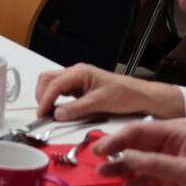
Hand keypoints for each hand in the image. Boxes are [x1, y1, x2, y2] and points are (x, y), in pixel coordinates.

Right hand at [35, 64, 183, 121]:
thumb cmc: (126, 94)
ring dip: (48, 97)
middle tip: (43, 113)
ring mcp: (78, 80)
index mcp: (80, 72)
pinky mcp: (81, 88)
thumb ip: (77, 108)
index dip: (45, 99)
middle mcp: (76, 73)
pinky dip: (56, 100)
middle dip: (42, 96)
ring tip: (50, 112)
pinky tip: (59, 109)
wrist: (143, 97)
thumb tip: (57, 114)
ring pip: (52, 84)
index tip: (42, 113)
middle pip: (48, 80)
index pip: (54, 84)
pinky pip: (61, 91)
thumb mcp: (100, 102)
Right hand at [95, 119, 185, 185]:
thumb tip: (124, 157)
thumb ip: (155, 163)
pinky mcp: (168, 183)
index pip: (141, 131)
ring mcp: (168, 166)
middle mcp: (170, 147)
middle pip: (136, 146)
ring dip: (121, 170)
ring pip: (137, 164)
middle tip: (97, 162)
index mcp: (178, 135)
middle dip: (117, 153)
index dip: (118, 138)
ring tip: (106, 176)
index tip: (100, 149)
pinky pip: (145, 181)